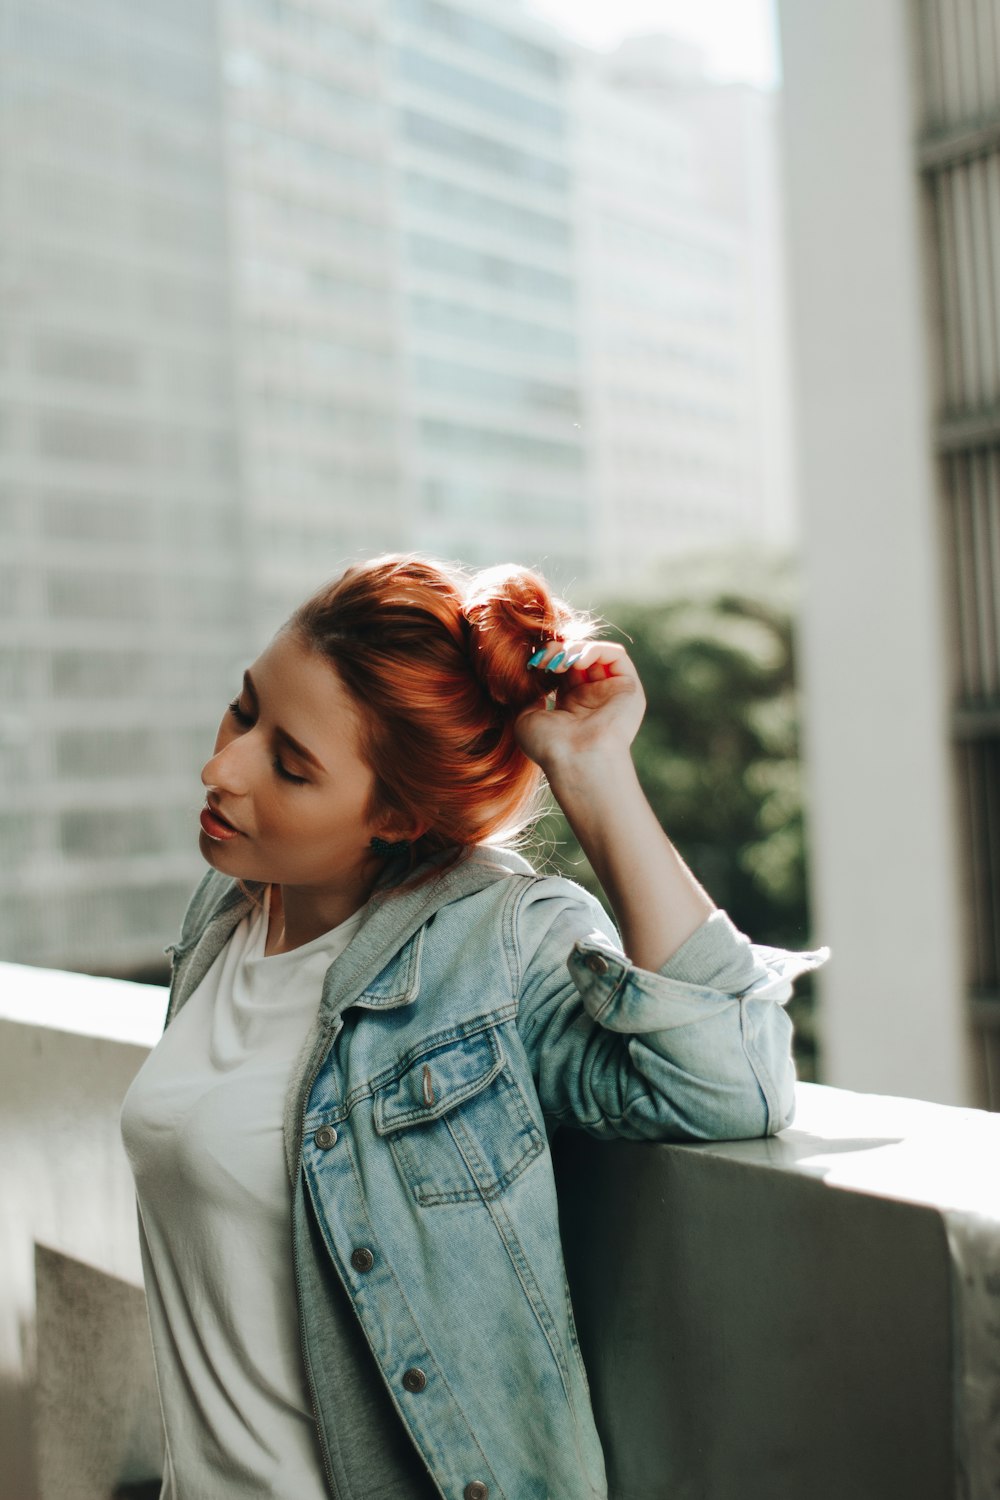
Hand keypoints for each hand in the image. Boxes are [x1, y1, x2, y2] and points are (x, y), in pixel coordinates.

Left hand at [514, 640, 645, 778]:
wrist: (577, 760)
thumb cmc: (550, 747)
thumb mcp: (528, 718)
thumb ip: (530, 696)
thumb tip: (531, 679)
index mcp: (572, 706)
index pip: (563, 669)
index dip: (548, 659)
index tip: (533, 662)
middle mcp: (594, 698)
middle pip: (578, 658)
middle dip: (559, 651)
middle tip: (545, 658)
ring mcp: (612, 693)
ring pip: (597, 654)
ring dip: (575, 648)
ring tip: (560, 661)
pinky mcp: (629, 689)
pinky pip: (617, 656)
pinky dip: (596, 649)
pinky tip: (577, 661)